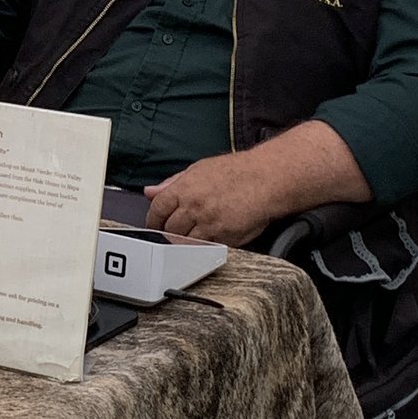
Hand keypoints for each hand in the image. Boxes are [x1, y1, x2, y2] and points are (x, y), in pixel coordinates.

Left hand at [140, 153, 287, 246]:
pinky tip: (208, 238)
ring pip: (185, 242)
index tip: (155, 225)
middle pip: (170, 229)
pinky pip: (206, 248)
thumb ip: (172, 183)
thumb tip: (150, 191)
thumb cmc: (237, 172)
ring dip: (185, 241)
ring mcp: (209, 224)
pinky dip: (204, 246)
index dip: (153, 220)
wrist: (267, 179)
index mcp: (184, 189)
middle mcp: (194, 207)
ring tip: (192, 235)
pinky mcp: (224, 238)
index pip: (157, 209)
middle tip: (173, 232)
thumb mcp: (199, 170)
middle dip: (169, 232)